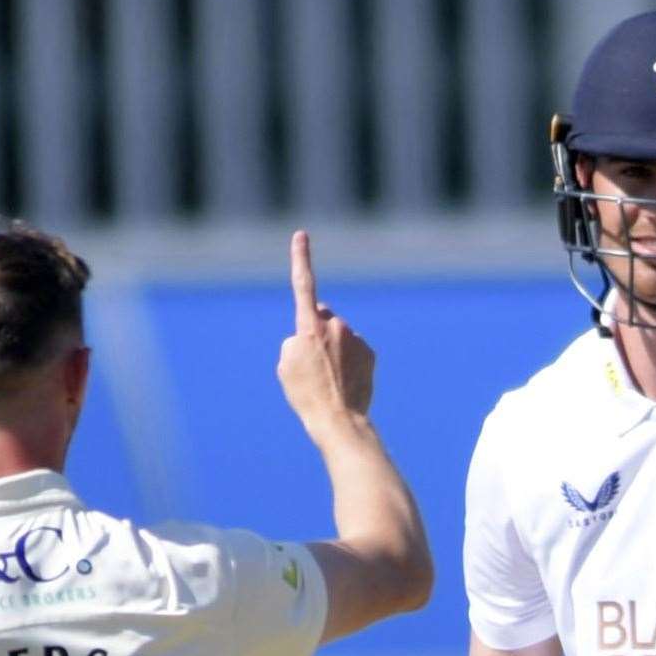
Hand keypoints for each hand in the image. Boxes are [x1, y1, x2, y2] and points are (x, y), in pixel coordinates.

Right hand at [279, 229, 375, 438]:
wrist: (338, 420)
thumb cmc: (306, 394)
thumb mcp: (286, 365)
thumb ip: (295, 339)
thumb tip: (311, 334)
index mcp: (309, 326)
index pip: (304, 285)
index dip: (301, 258)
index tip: (301, 235)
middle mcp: (335, 326)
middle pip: (320, 318)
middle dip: (315, 330)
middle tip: (312, 363)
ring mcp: (355, 339)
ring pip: (338, 336)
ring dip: (332, 349)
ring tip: (328, 378)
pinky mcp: (369, 353)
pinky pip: (353, 350)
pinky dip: (347, 361)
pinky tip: (343, 381)